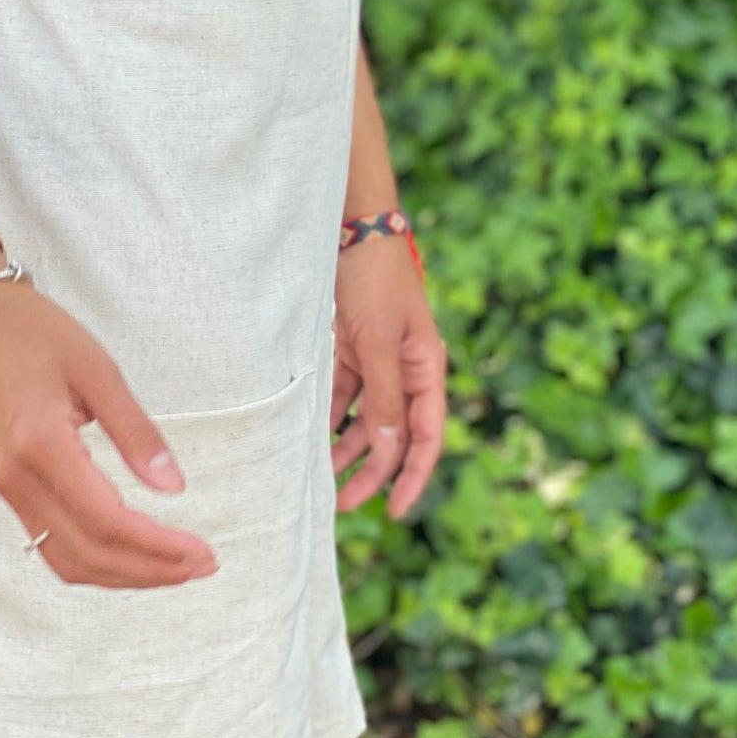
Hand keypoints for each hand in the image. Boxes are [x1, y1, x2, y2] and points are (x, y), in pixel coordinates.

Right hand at [0, 235, 218, 590]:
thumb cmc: (37, 333)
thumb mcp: (99, 369)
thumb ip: (136, 432)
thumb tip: (175, 488)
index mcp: (43, 446)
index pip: (107, 522)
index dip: (158, 548)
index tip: (203, 553)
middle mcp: (20, 480)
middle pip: (89, 555)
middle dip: (150, 570)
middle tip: (203, 564)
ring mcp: (9, 489)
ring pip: (68, 561)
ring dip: (124, 574)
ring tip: (175, 566)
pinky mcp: (9, 489)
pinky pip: (52, 545)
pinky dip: (96, 560)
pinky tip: (131, 551)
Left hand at [330, 225, 446, 518]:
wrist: (349, 225)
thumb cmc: (374, 277)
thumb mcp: (379, 340)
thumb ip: (384, 396)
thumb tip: (390, 448)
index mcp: (426, 367)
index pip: (426, 435)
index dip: (413, 476)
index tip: (395, 512)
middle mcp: (404, 367)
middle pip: (394, 433)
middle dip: (372, 470)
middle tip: (343, 503)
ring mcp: (376, 358)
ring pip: (365, 417)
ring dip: (346, 446)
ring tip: (321, 476)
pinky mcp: (349, 346)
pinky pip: (341, 393)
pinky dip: (329, 416)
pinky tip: (310, 436)